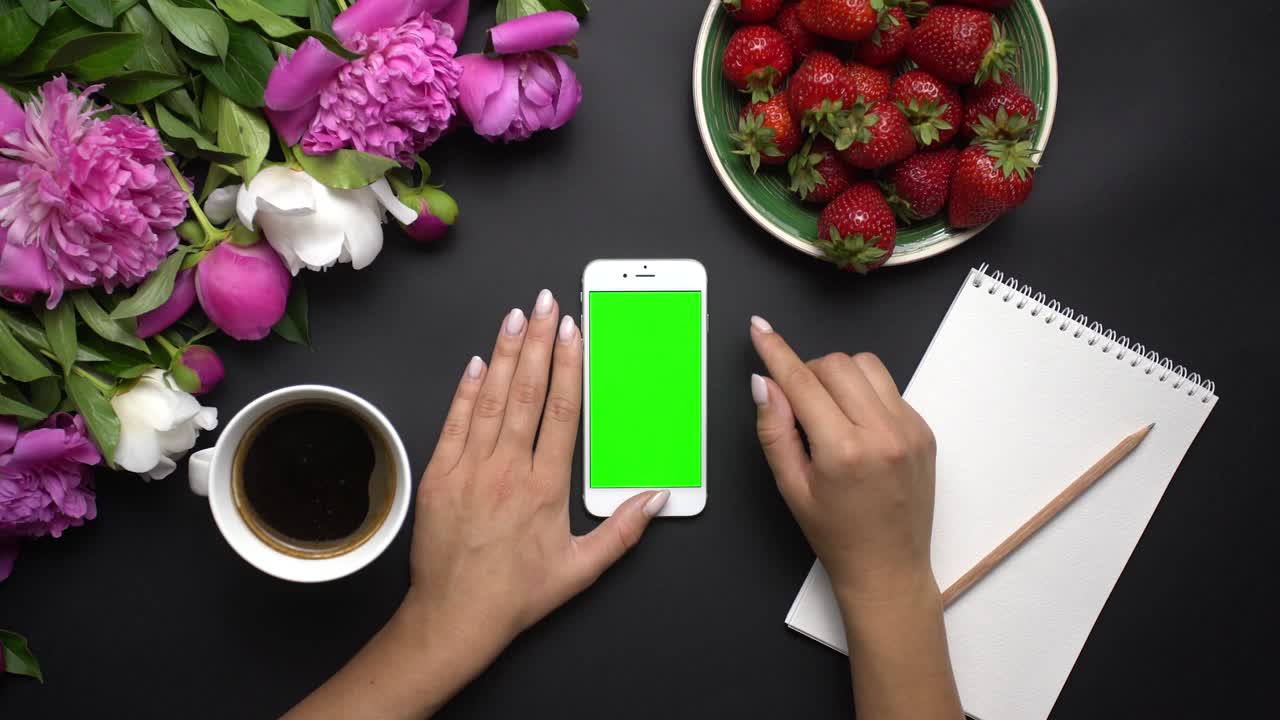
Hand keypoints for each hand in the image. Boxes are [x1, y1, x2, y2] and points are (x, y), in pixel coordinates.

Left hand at [285, 290, 666, 719]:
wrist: (453, 617)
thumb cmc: (516, 595)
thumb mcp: (581, 570)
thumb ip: (623, 530)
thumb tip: (656, 495)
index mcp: (544, 487)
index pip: (562, 412)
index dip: (569, 365)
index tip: (574, 332)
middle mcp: (507, 469)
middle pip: (527, 392)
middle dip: (538, 342)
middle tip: (547, 303)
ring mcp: (470, 468)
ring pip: (492, 398)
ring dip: (506, 353)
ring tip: (517, 316)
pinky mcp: (440, 475)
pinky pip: (456, 422)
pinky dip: (467, 389)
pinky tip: (479, 361)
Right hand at [748, 315, 960, 719]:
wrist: (888, 568)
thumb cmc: (835, 535)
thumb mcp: (791, 487)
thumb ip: (774, 430)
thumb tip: (763, 382)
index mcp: (843, 451)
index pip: (803, 382)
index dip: (776, 351)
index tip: (759, 328)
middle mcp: (882, 433)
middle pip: (837, 364)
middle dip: (809, 371)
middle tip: (798, 404)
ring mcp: (910, 430)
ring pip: (867, 366)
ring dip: (840, 375)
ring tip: (829, 411)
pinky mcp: (924, 431)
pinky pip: (889, 388)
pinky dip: (865, 394)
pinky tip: (856, 427)